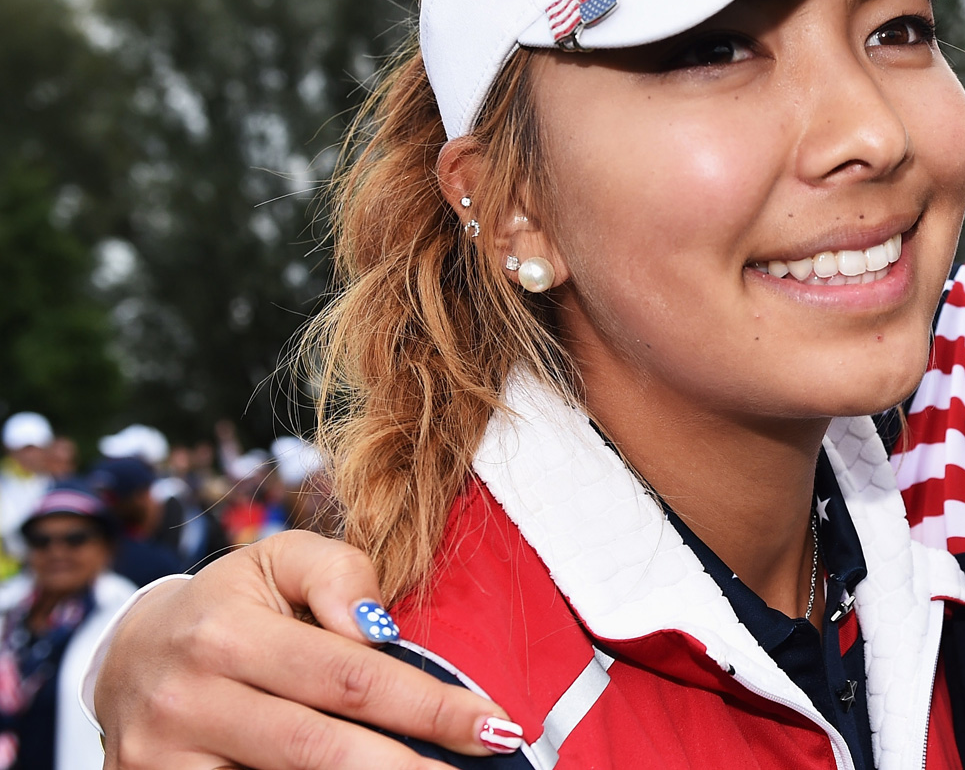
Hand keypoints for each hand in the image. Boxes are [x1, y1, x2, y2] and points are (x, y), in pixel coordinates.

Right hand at [98, 530, 511, 768]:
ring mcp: (166, 758)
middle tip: (481, 767)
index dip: (430, 706)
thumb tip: (381, 627)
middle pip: (324, 750)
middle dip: (411, 769)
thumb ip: (339, 573)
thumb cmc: (227, 604)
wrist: (126, 657)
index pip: (351, 678)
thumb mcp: (278, 561)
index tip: (493, 725)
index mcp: (226, 635)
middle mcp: (191, 700)